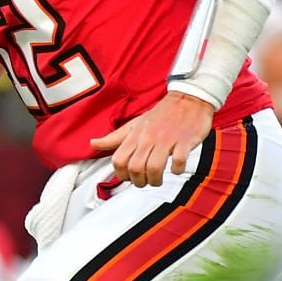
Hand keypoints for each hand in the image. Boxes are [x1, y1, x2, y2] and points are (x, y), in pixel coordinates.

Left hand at [88, 91, 214, 187]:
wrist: (189, 99)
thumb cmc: (161, 115)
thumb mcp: (134, 124)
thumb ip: (114, 138)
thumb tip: (92, 144)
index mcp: (135, 135)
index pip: (119, 160)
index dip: (122, 175)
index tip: (130, 177)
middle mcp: (149, 137)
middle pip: (135, 168)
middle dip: (139, 182)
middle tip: (145, 181)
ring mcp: (167, 139)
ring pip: (154, 168)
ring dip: (155, 180)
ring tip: (158, 180)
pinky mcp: (185, 141)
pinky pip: (178, 162)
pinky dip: (177, 170)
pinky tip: (176, 168)